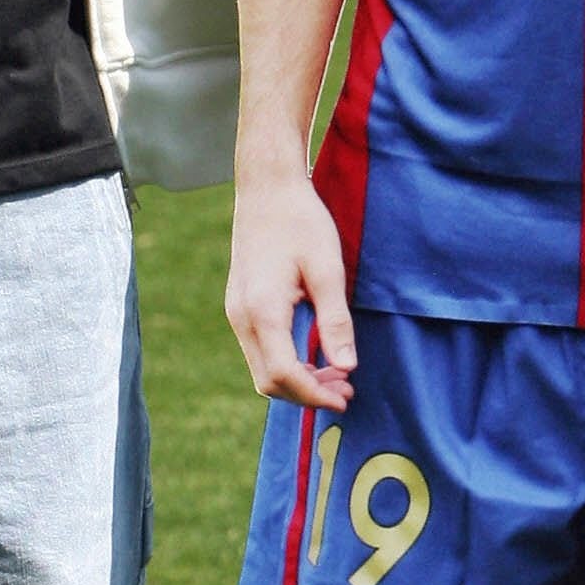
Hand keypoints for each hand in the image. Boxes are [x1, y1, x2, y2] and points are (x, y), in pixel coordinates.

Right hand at [226, 170, 356, 408]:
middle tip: (346, 390)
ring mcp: (236, 312)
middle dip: (307, 394)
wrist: (267, 188)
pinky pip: (260, 350)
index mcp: (262, 310)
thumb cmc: (301, 221)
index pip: (285, 374)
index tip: (345, 396)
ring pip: (262, 369)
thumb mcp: (327, 269)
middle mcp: (242, 317)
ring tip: (336, 376)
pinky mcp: (240, 306)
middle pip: (269, 381)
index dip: (315, 394)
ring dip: (298, 380)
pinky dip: (286, 363)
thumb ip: (336, 321)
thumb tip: (347, 366)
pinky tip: (314, 355)